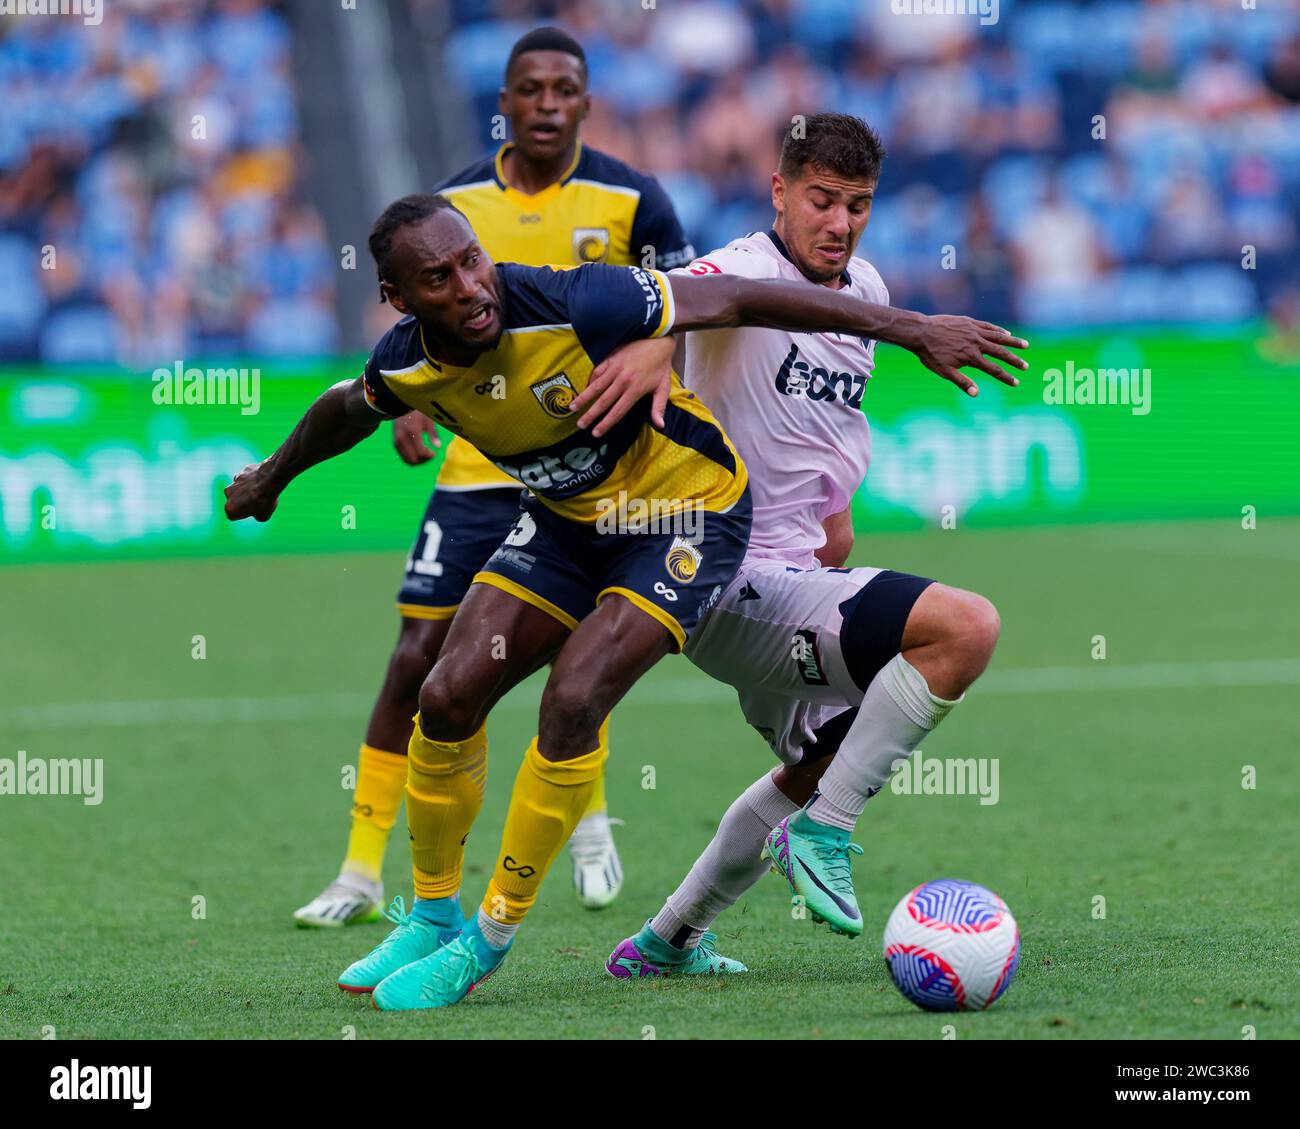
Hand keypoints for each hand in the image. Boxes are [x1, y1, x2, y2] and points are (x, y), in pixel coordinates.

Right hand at [224, 461, 280, 521]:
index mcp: (230, 508)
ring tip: (260, 492)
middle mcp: (228, 494)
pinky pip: (245, 479)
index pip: (233, 515)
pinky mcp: (241, 472)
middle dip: (243, 502)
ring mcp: (233, 482)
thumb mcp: (263, 516)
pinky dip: (251, 481)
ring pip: (239, 489)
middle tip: (257, 501)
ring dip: (246, 491)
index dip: (244, 514)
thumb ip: (255, 515)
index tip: (253, 511)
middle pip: (234, 501)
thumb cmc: (265, 501)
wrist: (269, 480)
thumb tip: (256, 511)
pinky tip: (261, 482)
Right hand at [392, 411, 440, 464]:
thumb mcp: (428, 420)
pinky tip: (418, 453)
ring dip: (418, 461)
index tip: (434, 453)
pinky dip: (411, 458)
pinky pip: (403, 457)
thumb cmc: (418, 413)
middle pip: (414, 460)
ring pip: (408, 461)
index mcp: (413, 431)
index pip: (421, 452)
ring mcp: (397, 442)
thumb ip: (433, 433)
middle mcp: (403, 438)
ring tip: (425, 454)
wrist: (401, 407)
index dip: (429, 456)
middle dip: (424, 460)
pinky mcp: (395, 444)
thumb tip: (438, 446)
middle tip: (430, 455)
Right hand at [568, 336, 675, 437]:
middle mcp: (623, 380)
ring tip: (572, 408)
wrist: (658, 339)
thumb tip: (660, 426)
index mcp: (635, 390)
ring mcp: (615, 368)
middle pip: (604, 401)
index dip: (606, 423)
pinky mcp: (611, 358)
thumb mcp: (663, 388)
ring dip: (583, 398)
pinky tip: (584, 389)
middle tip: (580, 425)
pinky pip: (597, 372)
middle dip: (591, 415)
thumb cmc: (661, 366)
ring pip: (596, 386)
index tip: (596, 433)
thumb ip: (659, 407)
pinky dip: (589, 381)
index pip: (618, 411)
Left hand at [909, 315, 1028, 396]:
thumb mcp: (944, 371)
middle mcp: (976, 343)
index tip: (1016, 383)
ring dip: (1013, 342)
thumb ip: (962, 382)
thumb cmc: (931, 354)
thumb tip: (976, 394)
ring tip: (1025, 346)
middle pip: (1000, 353)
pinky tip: (1006, 334)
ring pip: (998, 337)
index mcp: (971, 357)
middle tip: (1025, 367)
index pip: (993, 369)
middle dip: (1014, 360)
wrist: (921, 332)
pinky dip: (999, 331)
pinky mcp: (969, 322)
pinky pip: (988, 326)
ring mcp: (974, 331)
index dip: (1006, 377)